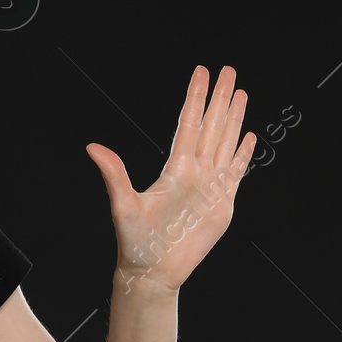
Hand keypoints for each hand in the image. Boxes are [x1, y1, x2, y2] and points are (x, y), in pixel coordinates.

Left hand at [85, 65, 254, 293]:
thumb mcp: (123, 204)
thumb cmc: (135, 241)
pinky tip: (249, 136)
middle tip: (228, 70)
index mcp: (174, 168)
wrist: (153, 271)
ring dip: (233, 119)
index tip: (201, 72)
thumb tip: (93, 147)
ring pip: (225, 143)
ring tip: (240, 93)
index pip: (188, 124)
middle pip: (211, 126)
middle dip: (219, 98)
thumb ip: (114, 174)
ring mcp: (210, 186)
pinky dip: (243, 154)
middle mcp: (194, 172)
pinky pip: (236, 172)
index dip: (195, 98)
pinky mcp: (222, 204)